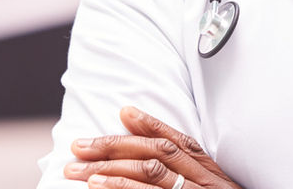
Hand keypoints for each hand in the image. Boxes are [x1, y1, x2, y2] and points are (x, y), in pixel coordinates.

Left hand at [65, 106, 242, 188]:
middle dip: (114, 146)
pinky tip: (97, 188)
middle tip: (79, 145)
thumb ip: (197, 178)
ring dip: (109, 169)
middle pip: (157, 154)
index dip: (151, 124)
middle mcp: (206, 183)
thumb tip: (158, 165)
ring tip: (78, 169)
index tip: (123, 112)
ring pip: (150, 174)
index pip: (180, 142)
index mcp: (214, 175)